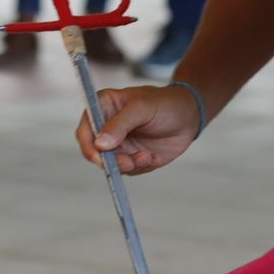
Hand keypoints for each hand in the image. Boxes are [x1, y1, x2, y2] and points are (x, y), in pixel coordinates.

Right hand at [75, 84, 201, 175]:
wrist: (189, 116)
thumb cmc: (165, 103)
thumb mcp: (142, 108)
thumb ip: (120, 124)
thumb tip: (100, 144)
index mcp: (103, 107)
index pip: (85, 129)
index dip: (88, 145)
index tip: (100, 155)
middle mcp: (107, 127)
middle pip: (95, 152)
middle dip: (111, 161)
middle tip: (128, 162)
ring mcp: (119, 144)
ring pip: (111, 164)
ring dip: (128, 165)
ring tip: (146, 156)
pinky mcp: (132, 157)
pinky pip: (128, 170)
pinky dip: (140, 167)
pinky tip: (152, 157)